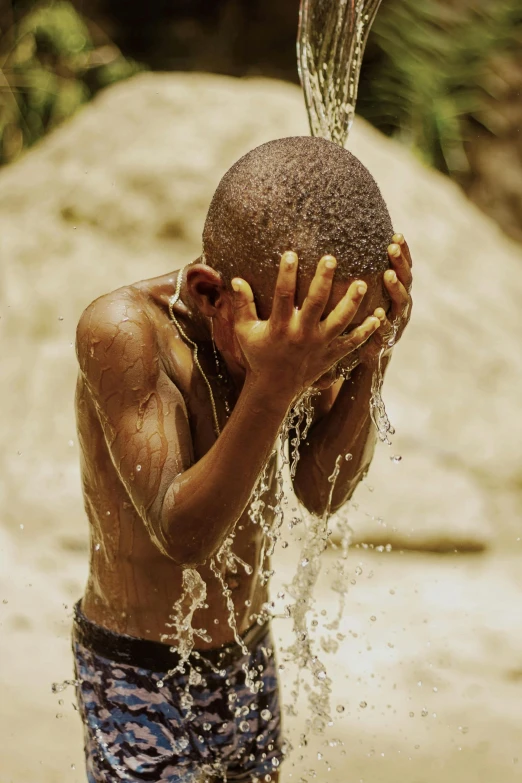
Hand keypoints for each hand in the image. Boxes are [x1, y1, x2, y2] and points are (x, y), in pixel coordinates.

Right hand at [231, 252, 380, 397]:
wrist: (274, 388)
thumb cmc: (259, 355)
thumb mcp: (245, 332)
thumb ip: (242, 306)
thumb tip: (235, 280)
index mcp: (280, 327)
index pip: (283, 296)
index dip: (286, 274)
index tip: (291, 253)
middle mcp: (302, 335)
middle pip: (315, 304)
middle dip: (323, 281)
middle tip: (331, 258)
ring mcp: (320, 345)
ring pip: (340, 321)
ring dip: (352, 303)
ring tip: (362, 283)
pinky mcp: (332, 355)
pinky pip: (352, 342)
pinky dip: (367, 331)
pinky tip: (378, 315)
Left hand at [357, 233, 412, 366]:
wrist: (368, 355)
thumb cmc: (362, 318)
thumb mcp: (363, 296)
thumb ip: (360, 277)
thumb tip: (342, 248)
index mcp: (397, 290)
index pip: (403, 267)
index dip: (403, 252)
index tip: (396, 235)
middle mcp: (401, 304)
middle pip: (406, 280)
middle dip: (400, 263)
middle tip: (392, 247)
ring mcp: (397, 322)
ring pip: (401, 302)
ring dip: (396, 287)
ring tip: (388, 275)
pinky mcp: (387, 339)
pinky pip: (388, 328)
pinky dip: (384, 321)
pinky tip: (379, 313)